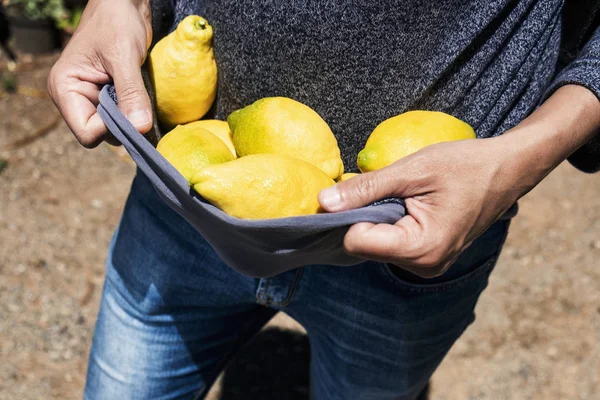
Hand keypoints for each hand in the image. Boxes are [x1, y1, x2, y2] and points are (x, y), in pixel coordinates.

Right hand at [47, 0, 152, 147]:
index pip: (87, 133)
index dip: (111, 130)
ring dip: (131, 117)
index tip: (132, 113)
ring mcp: (91, 98)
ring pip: (114, 128)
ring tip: (138, 94)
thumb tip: (140, 128)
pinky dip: (134, 111)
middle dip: (123, 124)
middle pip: (101, 134)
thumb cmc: (116, 22)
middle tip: (139, 103)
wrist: (125, 4)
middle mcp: (74, 98)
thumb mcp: (124, 57)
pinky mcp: (107, 96)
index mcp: (65, 89)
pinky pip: (122, 116)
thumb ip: (131, 94)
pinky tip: (140, 95)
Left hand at [319, 138, 521, 277]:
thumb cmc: (466, 165)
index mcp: (421, 249)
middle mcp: (423, 266)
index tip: (357, 189)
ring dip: (376, 219)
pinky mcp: (428, 257)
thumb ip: (365, 188)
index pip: (356, 242)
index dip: (348, 214)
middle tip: (383, 188)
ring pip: (375, 245)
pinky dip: (388, 223)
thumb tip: (322, 202)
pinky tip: (403, 204)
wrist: (508, 170)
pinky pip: (391, 244)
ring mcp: (427, 265)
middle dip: (362, 216)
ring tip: (400, 194)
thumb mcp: (412, 170)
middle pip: (364, 246)